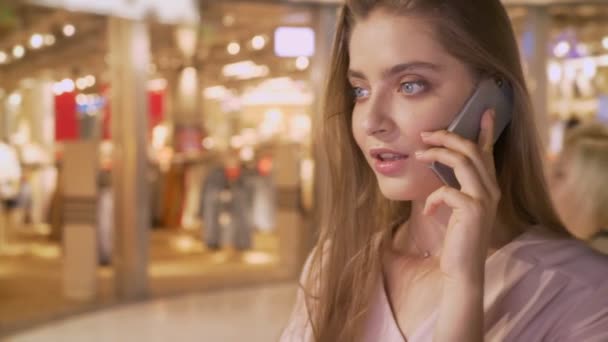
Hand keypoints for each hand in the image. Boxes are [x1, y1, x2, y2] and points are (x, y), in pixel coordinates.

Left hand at [415, 109, 500, 283]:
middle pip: (472, 150)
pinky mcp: (473, 211)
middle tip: (426, 133)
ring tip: (419, 154)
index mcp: (488, 187)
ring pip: (463, 161)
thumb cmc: (456, 237)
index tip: (486, 111)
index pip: (488, 153)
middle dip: (448, 136)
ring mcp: (484, 199)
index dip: (486, 131)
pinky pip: (447, 191)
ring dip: (437, 154)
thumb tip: (433, 164)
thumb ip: (452, 187)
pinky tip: (428, 209)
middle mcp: (491, 190)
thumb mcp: (455, 207)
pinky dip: (433, 197)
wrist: (462, 268)